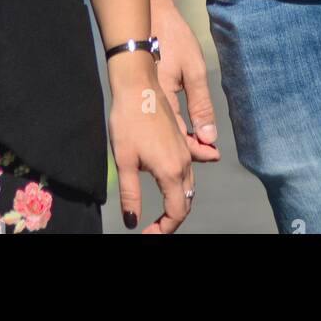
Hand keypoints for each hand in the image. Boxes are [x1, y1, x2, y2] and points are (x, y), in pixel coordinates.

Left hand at [107, 51, 194, 233]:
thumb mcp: (124, 161)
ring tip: (163, 213)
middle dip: (171, 219)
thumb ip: (131, 195)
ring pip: (189, 184)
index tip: (148, 235)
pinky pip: (193, 163)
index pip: (176, 212)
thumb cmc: (127, 121)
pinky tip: (197, 173)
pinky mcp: (182, 138)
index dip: (164, 230)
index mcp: (171, 171)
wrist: (137, 85)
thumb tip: (133, 223)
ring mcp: (186, 149)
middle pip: (185, 201)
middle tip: (153, 229)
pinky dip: (190, 176)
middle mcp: (184, 162)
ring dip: (179, 200)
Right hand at [149, 0, 220, 162]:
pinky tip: (184, 126)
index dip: (196, 150)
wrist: (151, 13)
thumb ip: (201, 104)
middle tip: (210, 153)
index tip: (214, 154)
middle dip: (190, 148)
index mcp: (160, 100)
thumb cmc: (174, 37)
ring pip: (164, 129)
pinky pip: (160, 116)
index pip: (178, 138)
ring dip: (181, 139)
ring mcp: (146, 96)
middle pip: (169, 138)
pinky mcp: (146, 90)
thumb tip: (208, 137)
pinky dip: (173, 125)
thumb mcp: (194, 70)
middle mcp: (149, 103)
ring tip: (200, 143)